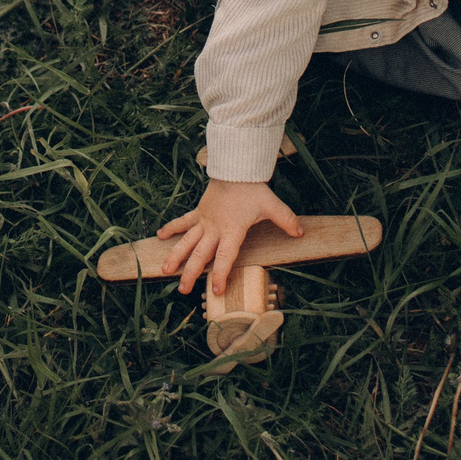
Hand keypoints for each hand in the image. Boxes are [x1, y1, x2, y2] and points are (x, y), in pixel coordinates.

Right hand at [156, 179, 304, 296]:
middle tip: (183, 289)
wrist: (235, 169)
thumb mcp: (272, 206)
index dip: (221, 274)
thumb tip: (301, 233)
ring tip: (165, 269)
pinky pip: (183, 222)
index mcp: (232, 231)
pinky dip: (171, 228)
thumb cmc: (253, 189)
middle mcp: (215, 229)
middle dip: (191, 273)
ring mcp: (204, 221)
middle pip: (200, 254)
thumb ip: (286, 220)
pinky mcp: (199, 212)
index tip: (215, 290)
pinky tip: (160, 236)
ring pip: (187, 241)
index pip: (225, 257)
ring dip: (176, 255)